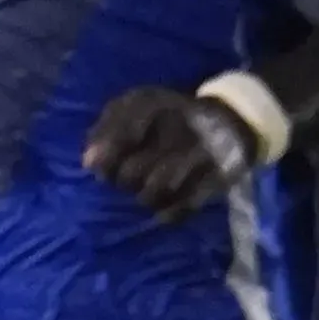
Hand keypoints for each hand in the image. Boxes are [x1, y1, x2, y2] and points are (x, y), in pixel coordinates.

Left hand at [81, 83, 262, 223]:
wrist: (230, 120)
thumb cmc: (169, 115)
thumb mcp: (134, 106)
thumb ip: (106, 129)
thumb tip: (89, 163)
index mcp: (154, 106)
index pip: (118, 137)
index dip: (104, 158)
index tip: (100, 165)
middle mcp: (179, 129)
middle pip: (130, 174)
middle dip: (121, 181)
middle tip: (125, 179)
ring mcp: (201, 154)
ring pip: (156, 192)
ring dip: (144, 198)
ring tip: (145, 191)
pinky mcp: (218, 178)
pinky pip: (185, 207)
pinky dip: (169, 213)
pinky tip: (164, 209)